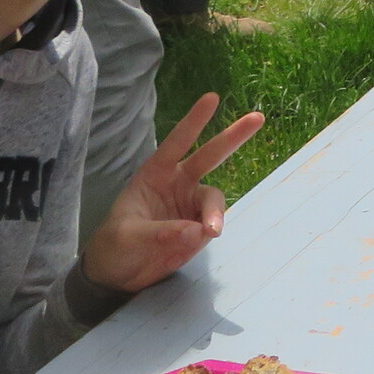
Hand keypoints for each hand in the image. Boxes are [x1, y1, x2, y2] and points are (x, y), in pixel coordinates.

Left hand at [82, 93, 264, 292]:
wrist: (118, 276)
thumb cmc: (115, 245)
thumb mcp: (129, 236)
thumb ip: (161, 232)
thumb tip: (198, 230)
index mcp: (156, 174)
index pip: (177, 142)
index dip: (194, 120)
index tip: (212, 98)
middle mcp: (178, 184)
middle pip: (211, 155)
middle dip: (234, 136)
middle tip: (258, 118)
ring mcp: (191, 206)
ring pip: (214, 200)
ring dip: (215, 213)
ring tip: (212, 231)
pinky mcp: (200, 229)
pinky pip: (213, 224)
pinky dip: (211, 230)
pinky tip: (202, 239)